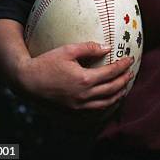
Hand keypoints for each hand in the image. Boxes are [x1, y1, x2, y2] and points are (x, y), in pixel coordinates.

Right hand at [18, 41, 133, 114]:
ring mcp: (78, 106)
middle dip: (124, 80)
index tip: (130, 59)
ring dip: (117, 95)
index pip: (111, 73)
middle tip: (131, 72)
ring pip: (105, 103)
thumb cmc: (46, 63)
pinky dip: (105, 106)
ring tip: (124, 87)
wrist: (28, 82)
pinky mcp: (72, 112)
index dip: (122, 66)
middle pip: (111, 89)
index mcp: (84, 79)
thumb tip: (106, 47)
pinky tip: (108, 101)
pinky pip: (94, 112)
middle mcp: (84, 95)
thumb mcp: (67, 50)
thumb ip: (88, 48)